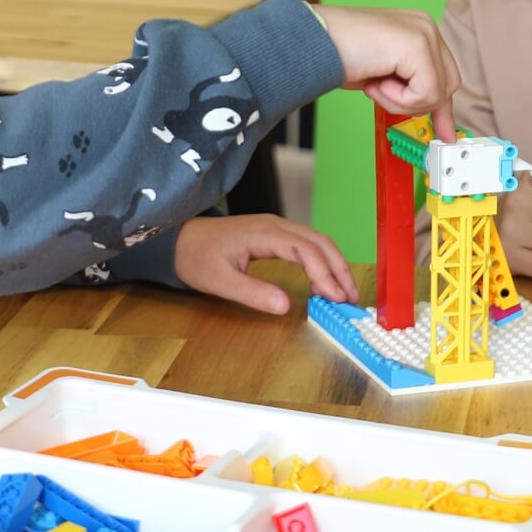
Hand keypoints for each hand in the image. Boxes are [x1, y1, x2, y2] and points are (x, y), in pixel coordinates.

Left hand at [174, 214, 357, 313]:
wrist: (180, 239)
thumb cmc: (196, 257)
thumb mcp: (220, 281)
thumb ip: (253, 293)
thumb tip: (285, 306)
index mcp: (263, 233)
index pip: (305, 250)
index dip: (324, 273)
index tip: (336, 297)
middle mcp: (275, 225)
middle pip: (320, 242)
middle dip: (339, 269)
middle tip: (351, 298)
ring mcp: (276, 227)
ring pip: (317, 241)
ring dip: (334, 265)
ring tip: (344, 293)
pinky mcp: (275, 234)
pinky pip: (307, 244)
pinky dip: (322, 262)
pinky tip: (324, 282)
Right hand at [311, 4, 460, 137]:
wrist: (312, 43)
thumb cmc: (338, 56)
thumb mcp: (385, 77)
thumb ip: (414, 91)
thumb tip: (441, 125)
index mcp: (418, 30)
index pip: (445, 75)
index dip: (442, 108)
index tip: (446, 134)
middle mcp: (425, 27)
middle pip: (448, 86)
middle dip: (416, 104)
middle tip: (382, 92)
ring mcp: (424, 33)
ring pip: (438, 93)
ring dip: (401, 100)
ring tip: (374, 83)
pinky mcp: (418, 45)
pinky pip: (425, 93)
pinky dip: (396, 98)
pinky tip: (375, 82)